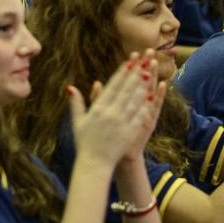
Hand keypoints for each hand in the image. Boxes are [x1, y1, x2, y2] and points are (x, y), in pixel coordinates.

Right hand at [68, 53, 161, 170]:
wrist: (94, 163)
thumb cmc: (85, 142)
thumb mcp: (78, 121)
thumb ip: (76, 103)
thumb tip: (70, 87)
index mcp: (98, 108)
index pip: (113, 85)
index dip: (123, 71)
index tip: (130, 60)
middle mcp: (111, 113)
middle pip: (126, 88)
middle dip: (136, 73)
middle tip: (145, 60)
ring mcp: (122, 122)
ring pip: (135, 99)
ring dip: (143, 85)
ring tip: (150, 72)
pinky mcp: (130, 131)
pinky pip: (140, 114)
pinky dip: (146, 104)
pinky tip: (153, 95)